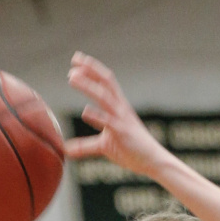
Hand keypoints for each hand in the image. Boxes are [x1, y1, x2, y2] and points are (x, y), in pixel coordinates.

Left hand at [66, 51, 166, 177]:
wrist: (152, 160)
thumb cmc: (130, 151)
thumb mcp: (105, 146)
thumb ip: (85, 145)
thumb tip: (66, 150)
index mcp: (118, 106)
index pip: (105, 82)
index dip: (91, 69)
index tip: (76, 60)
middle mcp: (120, 109)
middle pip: (105, 83)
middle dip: (89, 70)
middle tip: (73, 61)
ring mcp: (121, 120)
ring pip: (104, 97)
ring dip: (87, 85)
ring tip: (72, 77)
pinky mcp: (122, 134)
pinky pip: (108, 123)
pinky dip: (97, 116)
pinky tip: (85, 111)